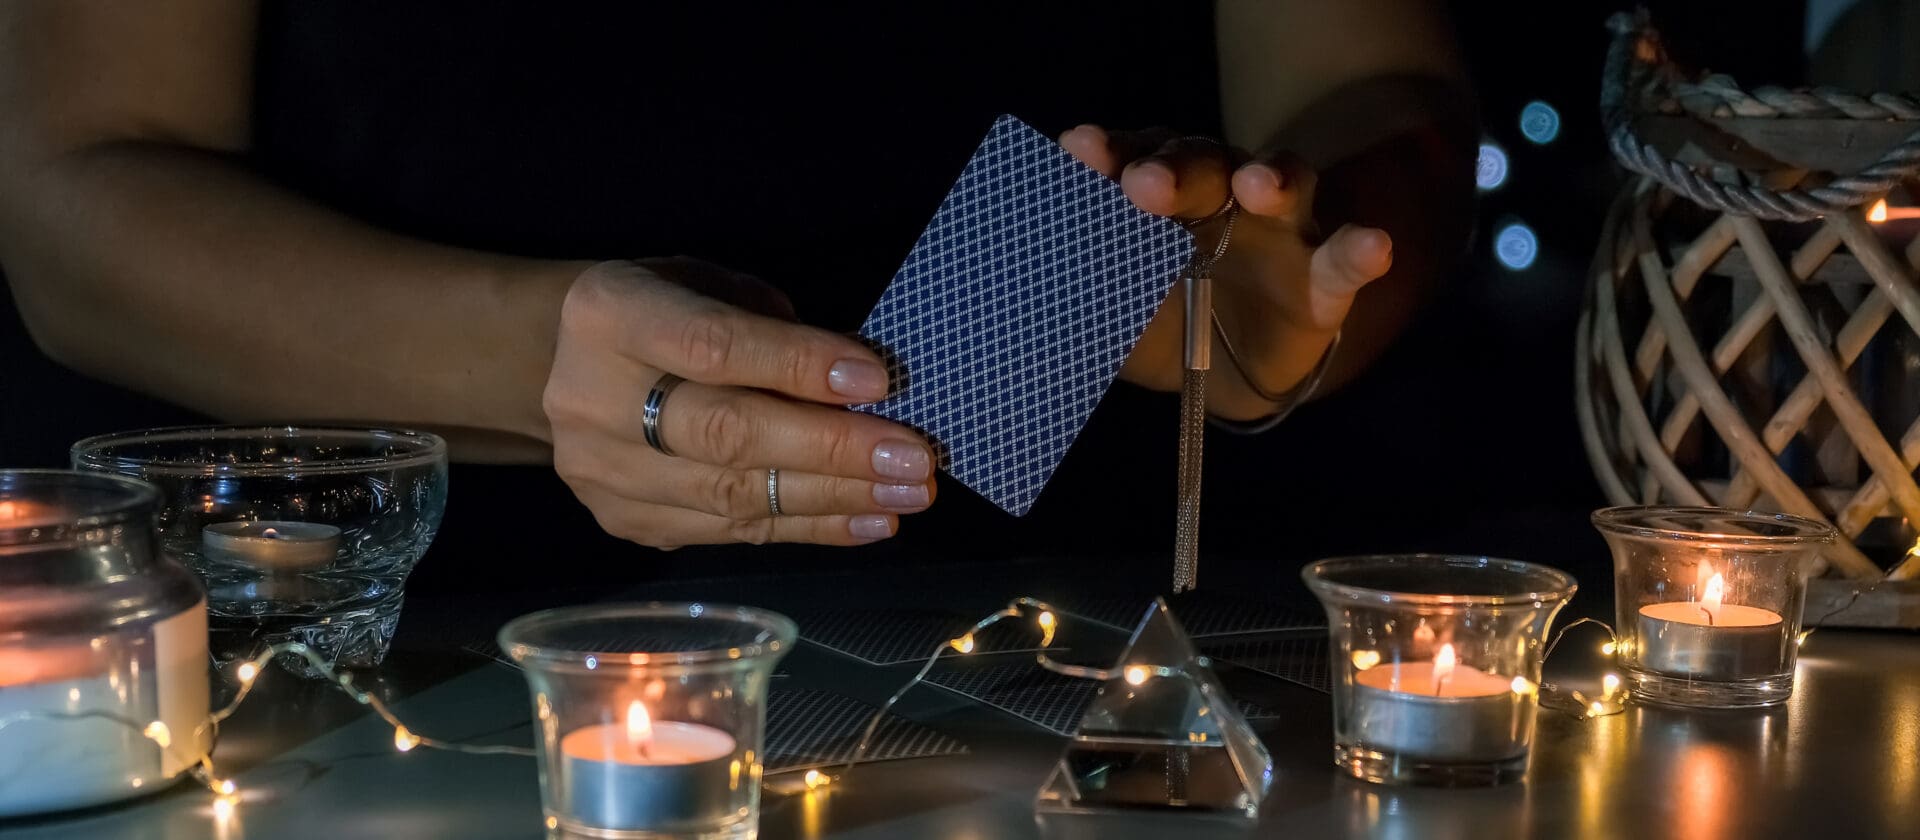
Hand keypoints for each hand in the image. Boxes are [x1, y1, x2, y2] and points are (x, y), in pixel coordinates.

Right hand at [543, 258, 936, 548]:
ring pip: (733, 496)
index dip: (798, 366)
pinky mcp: (625, 522)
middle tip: (914, 460)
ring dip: (834, 498)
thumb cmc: (661, 313)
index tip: (878, 381)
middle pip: (725, 434)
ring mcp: (602, 472)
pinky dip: (808, 528)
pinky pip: (731, 532)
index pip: (714, 347)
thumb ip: (767, 325)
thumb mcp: (703, 284)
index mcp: (611, 315)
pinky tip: (867, 521)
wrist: (561, 366)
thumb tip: (857, 384)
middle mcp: (592, 399)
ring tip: (906, 495)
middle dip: (832, 449)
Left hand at [1059, 125, 1393, 418]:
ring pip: (1283, 185)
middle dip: (1174, 169)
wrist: (1229, 369)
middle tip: (1143, 185)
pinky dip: (1361, 249)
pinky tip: (1372, 245)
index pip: (1132, 159)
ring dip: (1272, 178)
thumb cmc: (1159, 317)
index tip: (1078, 148)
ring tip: (1259, 185)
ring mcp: (1280, 232)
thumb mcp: (1108, 308)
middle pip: (1203, 164)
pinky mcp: (1323, 281)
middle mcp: (1221, 197)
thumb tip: (1018, 299)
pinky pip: (1345, 259)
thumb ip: (1076, 292)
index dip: (1108, 154)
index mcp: (1159, 196)